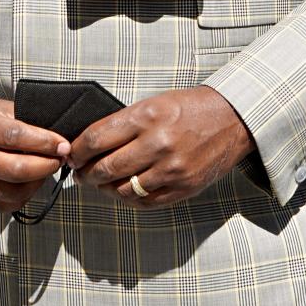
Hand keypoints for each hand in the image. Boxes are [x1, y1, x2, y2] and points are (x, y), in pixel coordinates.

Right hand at [0, 93, 70, 212]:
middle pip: (12, 170)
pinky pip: (6, 204)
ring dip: (37, 182)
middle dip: (45, 166)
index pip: (13, 137)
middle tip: (60, 159)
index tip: (63, 145)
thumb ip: (28, 121)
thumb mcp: (2, 107)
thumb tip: (59, 140)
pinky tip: (31, 180)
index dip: (43, 143)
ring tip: (46, 168)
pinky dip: (25, 194)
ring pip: (11, 193)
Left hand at [68, 87, 254, 207]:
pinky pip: (145, 201)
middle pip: (105, 168)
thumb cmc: (190, 108)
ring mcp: (171, 169)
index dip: (77, 151)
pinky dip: (129, 198)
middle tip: (80, 173)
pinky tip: (123, 190)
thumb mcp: (154, 103)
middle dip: (86, 174)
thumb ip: (123, 124)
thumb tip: (90, 145)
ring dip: (105, 189)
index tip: (72, 155)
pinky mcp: (183, 187)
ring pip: (122, 190)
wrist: (233, 119)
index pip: (96, 139)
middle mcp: (157, 144)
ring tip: (101, 183)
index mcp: (146, 117)